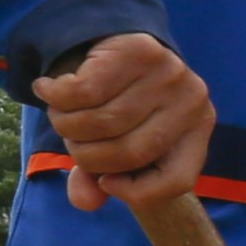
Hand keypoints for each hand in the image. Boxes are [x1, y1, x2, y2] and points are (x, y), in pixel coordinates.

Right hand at [34, 33, 214, 212]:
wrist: (113, 43)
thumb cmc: (118, 101)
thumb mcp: (114, 143)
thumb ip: (98, 178)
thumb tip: (85, 202)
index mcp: (197, 131)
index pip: (176, 180)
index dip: (136, 192)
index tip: (106, 181)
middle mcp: (192, 101)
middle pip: (130, 152)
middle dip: (87, 155)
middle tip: (71, 140)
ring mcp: (170, 72)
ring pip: (103, 121)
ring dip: (67, 125)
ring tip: (60, 115)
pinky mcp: (139, 49)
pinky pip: (85, 90)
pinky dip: (56, 97)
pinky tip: (47, 90)